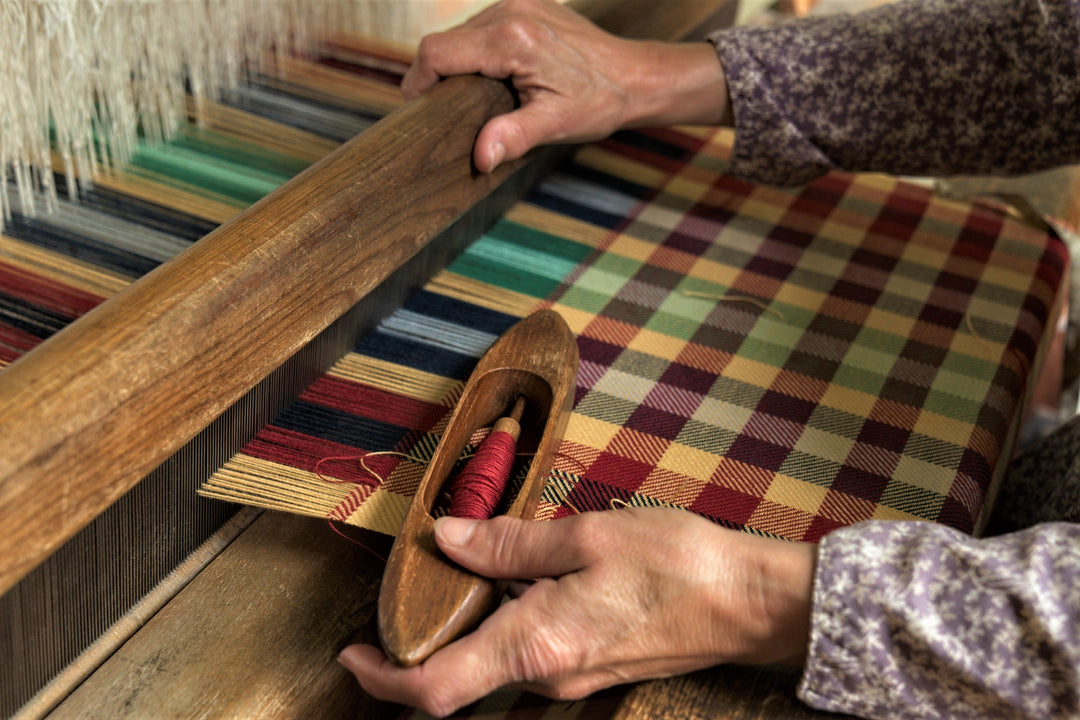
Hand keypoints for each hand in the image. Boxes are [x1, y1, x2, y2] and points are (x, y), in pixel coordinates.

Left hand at [339, 507, 815, 716]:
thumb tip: (448, 539)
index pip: (435, 687)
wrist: (748, 602)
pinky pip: (525, 656)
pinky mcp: (589, 667)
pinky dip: (500, 624)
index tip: (352, 652)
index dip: (383, 677)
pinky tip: (513, 578)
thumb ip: (508, 545)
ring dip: (463, 626)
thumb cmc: (677, 566)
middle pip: (456, 677)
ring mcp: (571, 678)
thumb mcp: (586, 538)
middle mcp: (547, 676)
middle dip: (419, 639)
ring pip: (490, 664)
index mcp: (535, 646)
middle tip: (403, 585)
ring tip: (458, 566)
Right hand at [401, 0, 730, 171]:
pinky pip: (483, 27)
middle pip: (446, 42)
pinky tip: (497, 77)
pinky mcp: (525, 4)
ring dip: (461, 65)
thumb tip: (480, 157)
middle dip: (441, 77)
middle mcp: (509, 10)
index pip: (437, 52)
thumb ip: (513, 137)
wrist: (635, 77)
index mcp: (511, 39)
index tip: (421, 110)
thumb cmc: (599, 101)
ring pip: (463, 34)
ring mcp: (517, 3)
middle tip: (450, 113)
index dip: (419, 81)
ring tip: (479, 98)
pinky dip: (480, 52)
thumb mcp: (554, 125)